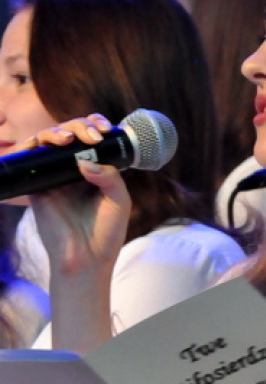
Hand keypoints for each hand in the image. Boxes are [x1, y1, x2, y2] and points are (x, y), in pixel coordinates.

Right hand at [23, 114, 130, 276]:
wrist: (87, 258)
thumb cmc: (106, 231)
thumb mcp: (119, 199)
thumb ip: (109, 175)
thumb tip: (84, 160)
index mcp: (95, 169)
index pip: (91, 138)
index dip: (95, 125)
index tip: (106, 128)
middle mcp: (73, 169)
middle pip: (70, 133)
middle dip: (80, 126)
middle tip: (93, 136)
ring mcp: (53, 176)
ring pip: (48, 140)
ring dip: (57, 132)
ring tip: (70, 140)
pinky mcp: (37, 186)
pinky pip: (29, 158)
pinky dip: (31, 145)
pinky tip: (46, 143)